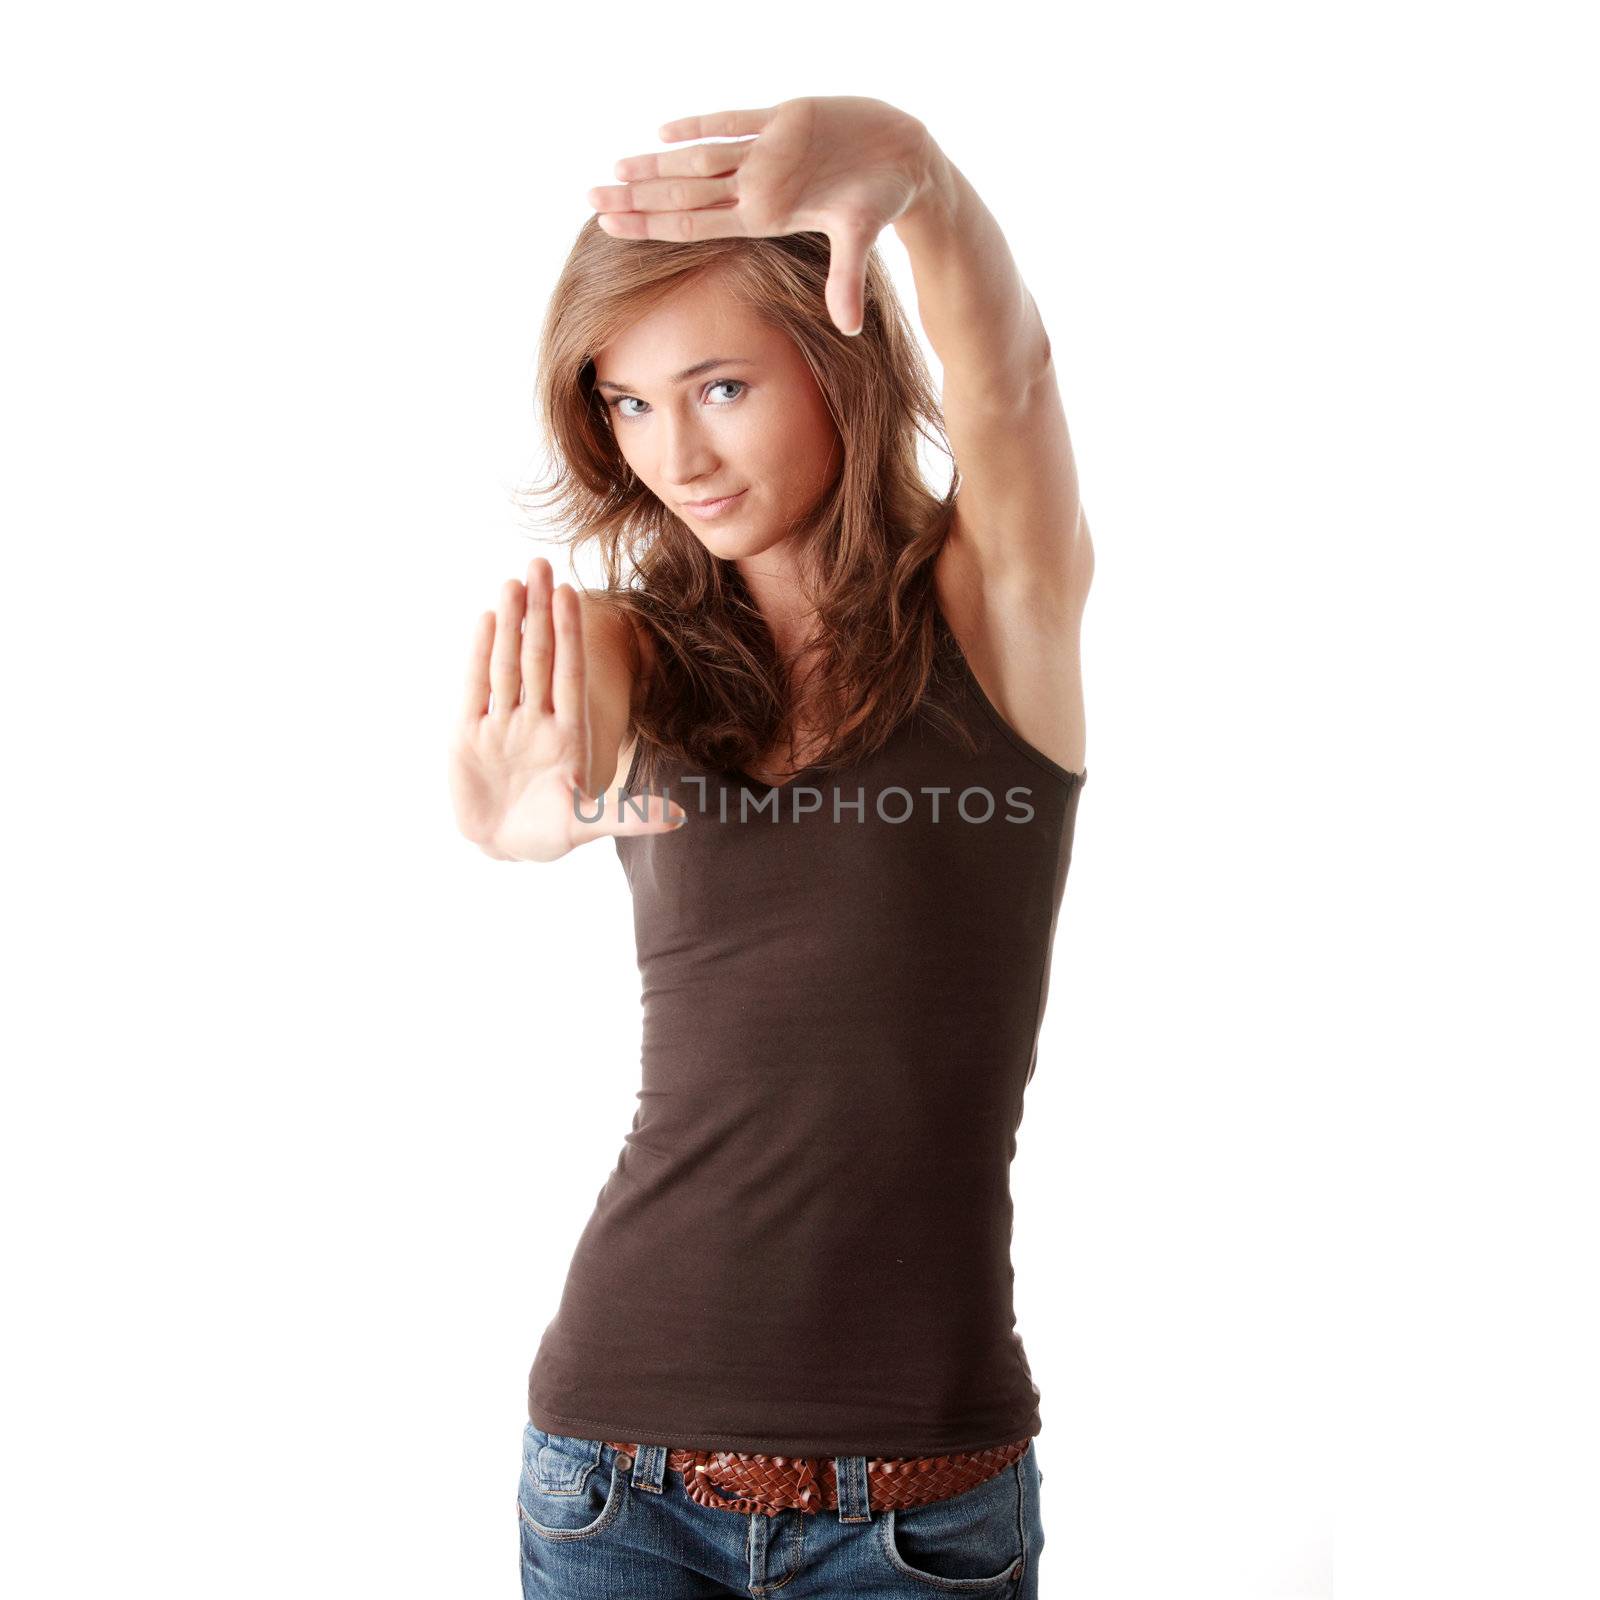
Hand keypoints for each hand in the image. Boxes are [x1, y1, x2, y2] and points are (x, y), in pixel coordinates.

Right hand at [448, 558, 685, 861]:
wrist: (502, 846)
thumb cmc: (548, 834)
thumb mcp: (587, 826)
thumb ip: (629, 817)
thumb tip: (678, 818)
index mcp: (568, 735)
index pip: (569, 675)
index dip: (569, 636)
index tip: (571, 595)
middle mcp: (535, 721)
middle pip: (537, 657)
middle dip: (538, 613)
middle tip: (540, 565)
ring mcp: (502, 725)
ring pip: (507, 664)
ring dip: (509, 624)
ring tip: (513, 582)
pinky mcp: (469, 735)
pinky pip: (475, 689)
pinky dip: (479, 655)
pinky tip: (486, 620)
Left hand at [585, 95, 933, 337]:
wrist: (904, 162)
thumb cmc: (882, 200)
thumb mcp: (862, 239)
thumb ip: (847, 281)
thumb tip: (850, 329)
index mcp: (765, 215)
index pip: (694, 221)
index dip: (651, 222)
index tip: (609, 227)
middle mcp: (756, 186)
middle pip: (683, 191)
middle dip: (636, 195)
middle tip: (589, 196)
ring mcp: (765, 153)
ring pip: (698, 158)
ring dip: (655, 163)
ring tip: (614, 168)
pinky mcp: (782, 118)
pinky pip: (733, 122)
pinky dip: (699, 124)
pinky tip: (662, 131)